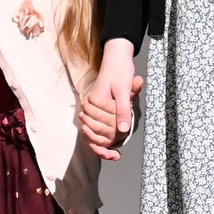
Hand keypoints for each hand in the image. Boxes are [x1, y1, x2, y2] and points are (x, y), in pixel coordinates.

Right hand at [81, 39, 142, 160]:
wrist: (116, 56)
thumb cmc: (120, 71)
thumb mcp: (124, 90)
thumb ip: (123, 110)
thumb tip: (123, 131)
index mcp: (94, 102)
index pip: (95, 129)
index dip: (105, 145)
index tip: (115, 155)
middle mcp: (90, 106)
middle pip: (92, 133)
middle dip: (103, 148)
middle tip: (115, 156)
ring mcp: (92, 107)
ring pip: (92, 131)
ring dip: (101, 144)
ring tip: (113, 154)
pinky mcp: (97, 107)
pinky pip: (96, 124)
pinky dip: (102, 135)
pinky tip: (110, 144)